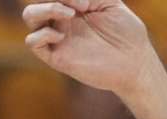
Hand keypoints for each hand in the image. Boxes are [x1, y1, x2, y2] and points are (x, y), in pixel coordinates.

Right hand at [23, 1, 158, 97]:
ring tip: (69, 13)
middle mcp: (62, 19)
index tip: (85, 2)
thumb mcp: (112, 4)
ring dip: (45, 8)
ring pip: (30, 15)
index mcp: (73, 5)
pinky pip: (33, 42)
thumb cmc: (127, 34)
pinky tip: (61, 35)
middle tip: (80, 4)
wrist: (136, 64)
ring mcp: (58, 37)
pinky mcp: (58, 56)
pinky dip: (41, 34)